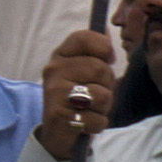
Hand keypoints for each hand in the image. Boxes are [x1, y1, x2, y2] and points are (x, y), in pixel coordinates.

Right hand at [32, 27, 120, 161]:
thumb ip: (94, 51)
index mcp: (60, 55)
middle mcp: (54, 70)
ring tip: (91, 109)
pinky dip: (98, 124)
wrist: (57, 133)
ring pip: (102, 95)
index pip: (85, 38)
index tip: (107, 59)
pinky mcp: (60, 116)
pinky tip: (86, 123)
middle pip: (100, 69)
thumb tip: (106, 28)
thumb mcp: (82, 70)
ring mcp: (55, 93)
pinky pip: (97, 118)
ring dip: (104, 107)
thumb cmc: (76, 98)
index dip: (104, 47)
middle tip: (96, 93)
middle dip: (108, 85)